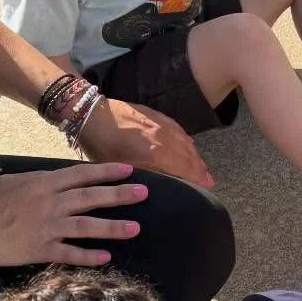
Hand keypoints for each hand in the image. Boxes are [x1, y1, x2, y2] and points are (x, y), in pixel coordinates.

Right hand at [0, 163, 154, 267]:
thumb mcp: (11, 181)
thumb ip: (36, 181)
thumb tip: (53, 180)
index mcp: (43, 183)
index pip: (82, 175)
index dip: (106, 172)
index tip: (128, 170)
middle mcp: (50, 203)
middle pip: (91, 197)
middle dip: (120, 194)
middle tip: (144, 193)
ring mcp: (47, 227)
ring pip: (87, 226)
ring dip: (113, 227)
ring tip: (135, 228)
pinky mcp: (40, 249)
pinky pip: (69, 253)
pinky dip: (88, 256)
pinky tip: (106, 258)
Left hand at [77, 96, 212, 189]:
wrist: (92, 115)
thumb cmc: (102, 146)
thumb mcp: (121, 168)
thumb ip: (145, 175)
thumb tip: (161, 185)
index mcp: (157, 154)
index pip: (185, 168)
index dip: (198, 178)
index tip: (209, 186)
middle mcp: (165, 138)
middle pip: (189, 156)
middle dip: (200, 168)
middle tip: (208, 180)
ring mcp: (162, 125)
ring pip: (185, 142)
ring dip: (195, 155)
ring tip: (201, 165)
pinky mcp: (156, 115)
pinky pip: (178, 128)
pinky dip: (186, 138)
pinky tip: (189, 143)